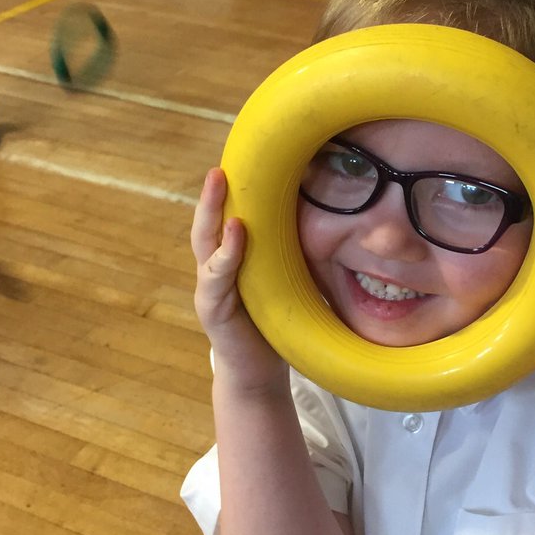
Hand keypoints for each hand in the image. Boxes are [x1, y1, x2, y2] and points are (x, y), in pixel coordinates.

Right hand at [191, 167, 285, 389]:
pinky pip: (217, 276)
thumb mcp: (284, 281)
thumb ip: (289, 255)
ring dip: (213, 213)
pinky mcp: (212, 309)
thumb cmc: (273, 324)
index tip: (239, 162)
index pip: (225, 219)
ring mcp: (209, 288)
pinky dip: (226, 253)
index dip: (228, 194)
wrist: (258, 372)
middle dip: (211, 195)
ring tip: (221, 184)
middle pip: (207, 224)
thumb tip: (329, 221)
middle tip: (220, 166)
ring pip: (205, 243)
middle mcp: (214, 269)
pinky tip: (237, 232)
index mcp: (230, 260)